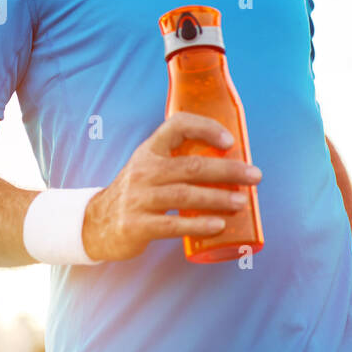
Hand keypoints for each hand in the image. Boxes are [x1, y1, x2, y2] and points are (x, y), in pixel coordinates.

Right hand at [81, 112, 261, 261]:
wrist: (96, 224)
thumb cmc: (139, 193)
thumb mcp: (151, 168)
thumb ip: (180, 162)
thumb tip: (233, 167)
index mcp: (150, 151)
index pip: (177, 125)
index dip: (205, 128)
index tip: (230, 141)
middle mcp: (144, 170)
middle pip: (192, 166)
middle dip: (228, 170)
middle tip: (254, 176)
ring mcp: (139, 198)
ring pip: (185, 195)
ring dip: (218, 198)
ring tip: (242, 202)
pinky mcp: (137, 225)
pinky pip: (173, 225)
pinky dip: (198, 225)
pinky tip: (218, 225)